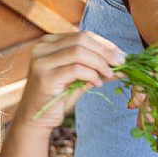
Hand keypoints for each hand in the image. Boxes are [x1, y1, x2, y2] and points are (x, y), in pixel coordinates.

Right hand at [12, 32, 126, 132]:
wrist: (35, 120)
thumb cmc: (58, 98)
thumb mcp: (79, 78)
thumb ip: (96, 68)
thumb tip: (122, 62)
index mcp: (49, 42)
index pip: (83, 35)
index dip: (105, 44)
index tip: (121, 55)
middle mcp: (42, 47)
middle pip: (82, 40)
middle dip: (105, 51)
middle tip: (122, 63)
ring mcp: (41, 61)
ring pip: (79, 52)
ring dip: (100, 62)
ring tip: (110, 74)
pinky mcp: (44, 77)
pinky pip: (75, 69)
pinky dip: (91, 75)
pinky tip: (97, 84)